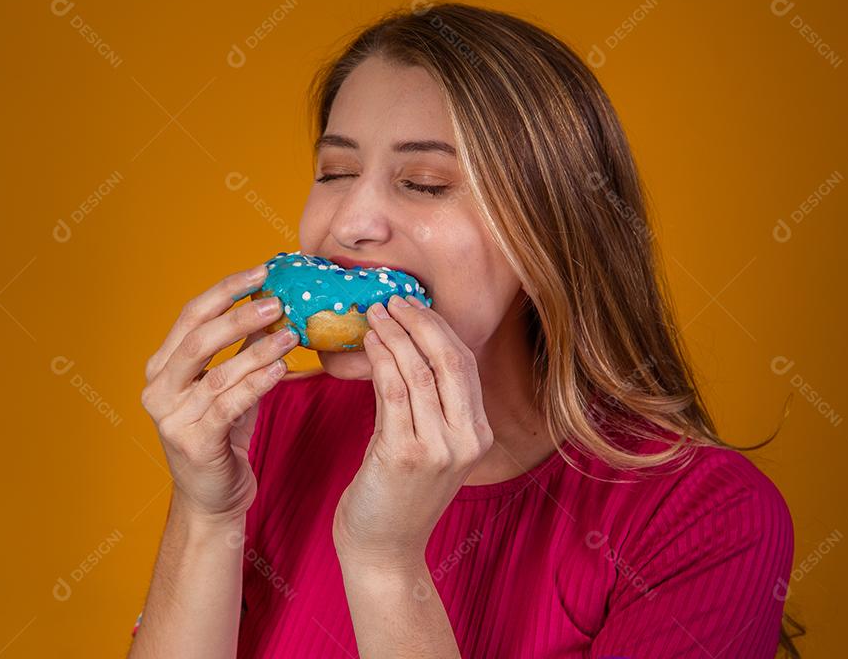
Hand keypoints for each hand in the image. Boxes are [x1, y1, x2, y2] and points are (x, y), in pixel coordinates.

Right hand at [140, 263, 299, 523]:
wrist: (212, 499)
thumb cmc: (222, 438)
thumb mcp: (229, 386)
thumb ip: (242, 350)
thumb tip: (273, 305)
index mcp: (162, 367)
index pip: (190, 316)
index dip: (226, 290)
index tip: (261, 271)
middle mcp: (159, 389)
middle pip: (198, 339)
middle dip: (239, 315)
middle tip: (277, 300)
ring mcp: (173, 418)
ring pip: (218, 374)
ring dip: (258, 349)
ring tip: (292, 333)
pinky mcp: (195, 443)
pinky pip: (229, 405)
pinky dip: (256, 383)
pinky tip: (281, 369)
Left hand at [332, 294, 493, 569]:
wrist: (383, 550)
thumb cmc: (396, 495)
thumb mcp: (424, 446)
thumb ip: (424, 403)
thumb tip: (404, 348)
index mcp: (478, 434)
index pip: (465, 365)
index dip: (438, 328)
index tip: (413, 304)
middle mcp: (467, 439)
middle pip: (451, 360)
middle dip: (421, 322)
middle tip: (393, 298)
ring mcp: (440, 448)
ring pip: (421, 371)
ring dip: (396, 334)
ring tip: (374, 313)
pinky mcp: (406, 453)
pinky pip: (394, 391)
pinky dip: (381, 358)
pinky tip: (368, 341)